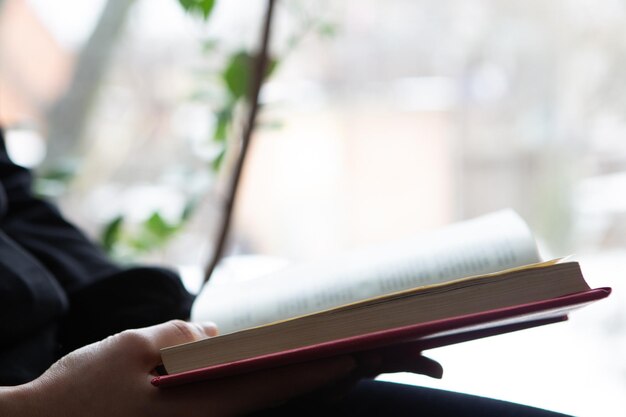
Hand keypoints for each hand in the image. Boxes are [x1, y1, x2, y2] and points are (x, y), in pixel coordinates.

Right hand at [3, 320, 356, 416]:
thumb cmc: (78, 394)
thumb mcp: (127, 350)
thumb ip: (179, 340)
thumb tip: (214, 336)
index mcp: (198, 407)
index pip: (271, 385)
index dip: (316, 370)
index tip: (356, 355)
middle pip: (270, 394)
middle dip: (314, 374)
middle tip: (356, 353)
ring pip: (252, 399)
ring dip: (287, 377)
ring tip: (322, 355)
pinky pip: (226, 401)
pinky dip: (252, 382)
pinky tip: (261, 365)